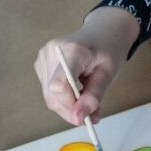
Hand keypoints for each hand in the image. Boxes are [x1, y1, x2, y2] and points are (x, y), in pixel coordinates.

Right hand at [34, 6, 139, 124]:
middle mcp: (52, 52)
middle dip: (72, 110)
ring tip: (89, 102)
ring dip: (69, 106)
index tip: (84, 118)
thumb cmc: (108, 49)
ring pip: (50, 97)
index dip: (68, 105)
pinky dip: (64, 98)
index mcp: (72, 50)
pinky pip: (49, 91)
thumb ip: (94, 95)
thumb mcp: (109, 73)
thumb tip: (78, 117)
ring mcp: (43, 57)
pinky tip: (78, 92)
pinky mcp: (41, 64)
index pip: (58, 84)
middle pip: (53, 95)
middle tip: (93, 115)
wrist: (102, 32)